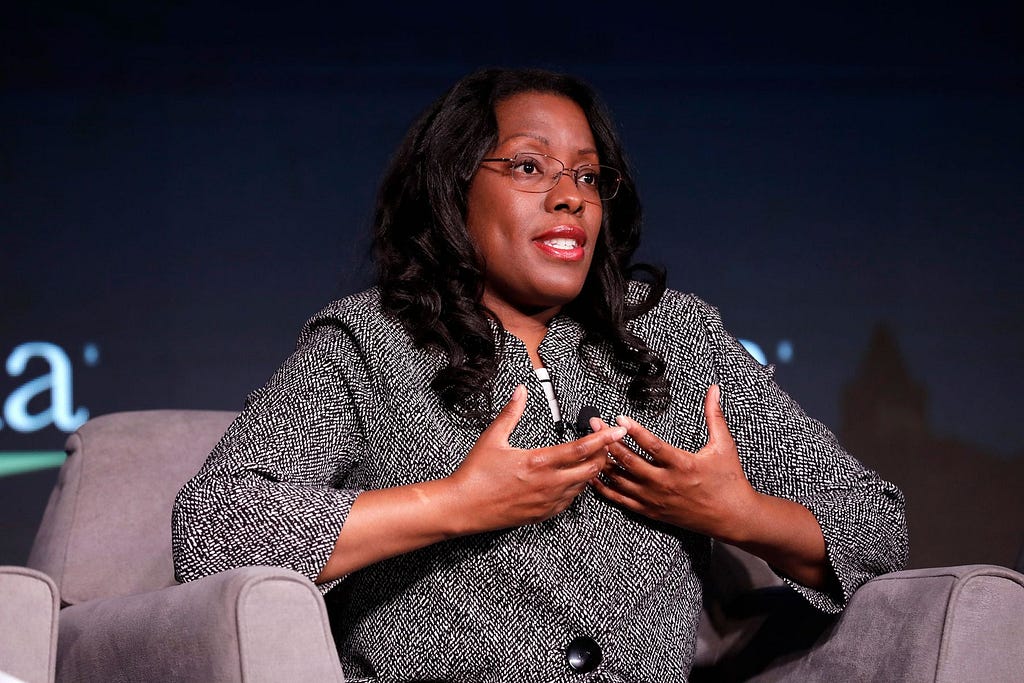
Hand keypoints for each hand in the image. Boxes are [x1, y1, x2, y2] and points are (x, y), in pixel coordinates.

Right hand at [446, 385, 625, 534]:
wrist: (463, 508)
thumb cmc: (476, 474)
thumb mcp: (492, 438)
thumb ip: (511, 413)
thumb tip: (521, 391)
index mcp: (539, 462)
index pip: (582, 448)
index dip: (604, 439)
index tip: (617, 431)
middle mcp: (549, 483)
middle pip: (591, 469)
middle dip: (602, 455)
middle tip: (602, 443)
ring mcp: (548, 502)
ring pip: (583, 486)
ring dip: (590, 471)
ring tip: (589, 458)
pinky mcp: (543, 514)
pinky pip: (570, 501)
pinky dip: (576, 488)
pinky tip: (571, 479)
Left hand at [590, 385, 758, 540]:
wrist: (732, 517)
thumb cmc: (729, 481)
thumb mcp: (724, 446)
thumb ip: (714, 416)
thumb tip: (714, 390)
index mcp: (683, 465)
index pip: (652, 445)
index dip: (634, 430)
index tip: (620, 417)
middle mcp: (665, 483)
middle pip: (630, 460)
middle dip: (609, 440)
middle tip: (596, 424)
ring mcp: (656, 499)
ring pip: (622, 480)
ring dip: (605, 461)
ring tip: (592, 445)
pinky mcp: (651, 511)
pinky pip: (621, 499)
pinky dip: (605, 487)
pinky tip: (594, 475)